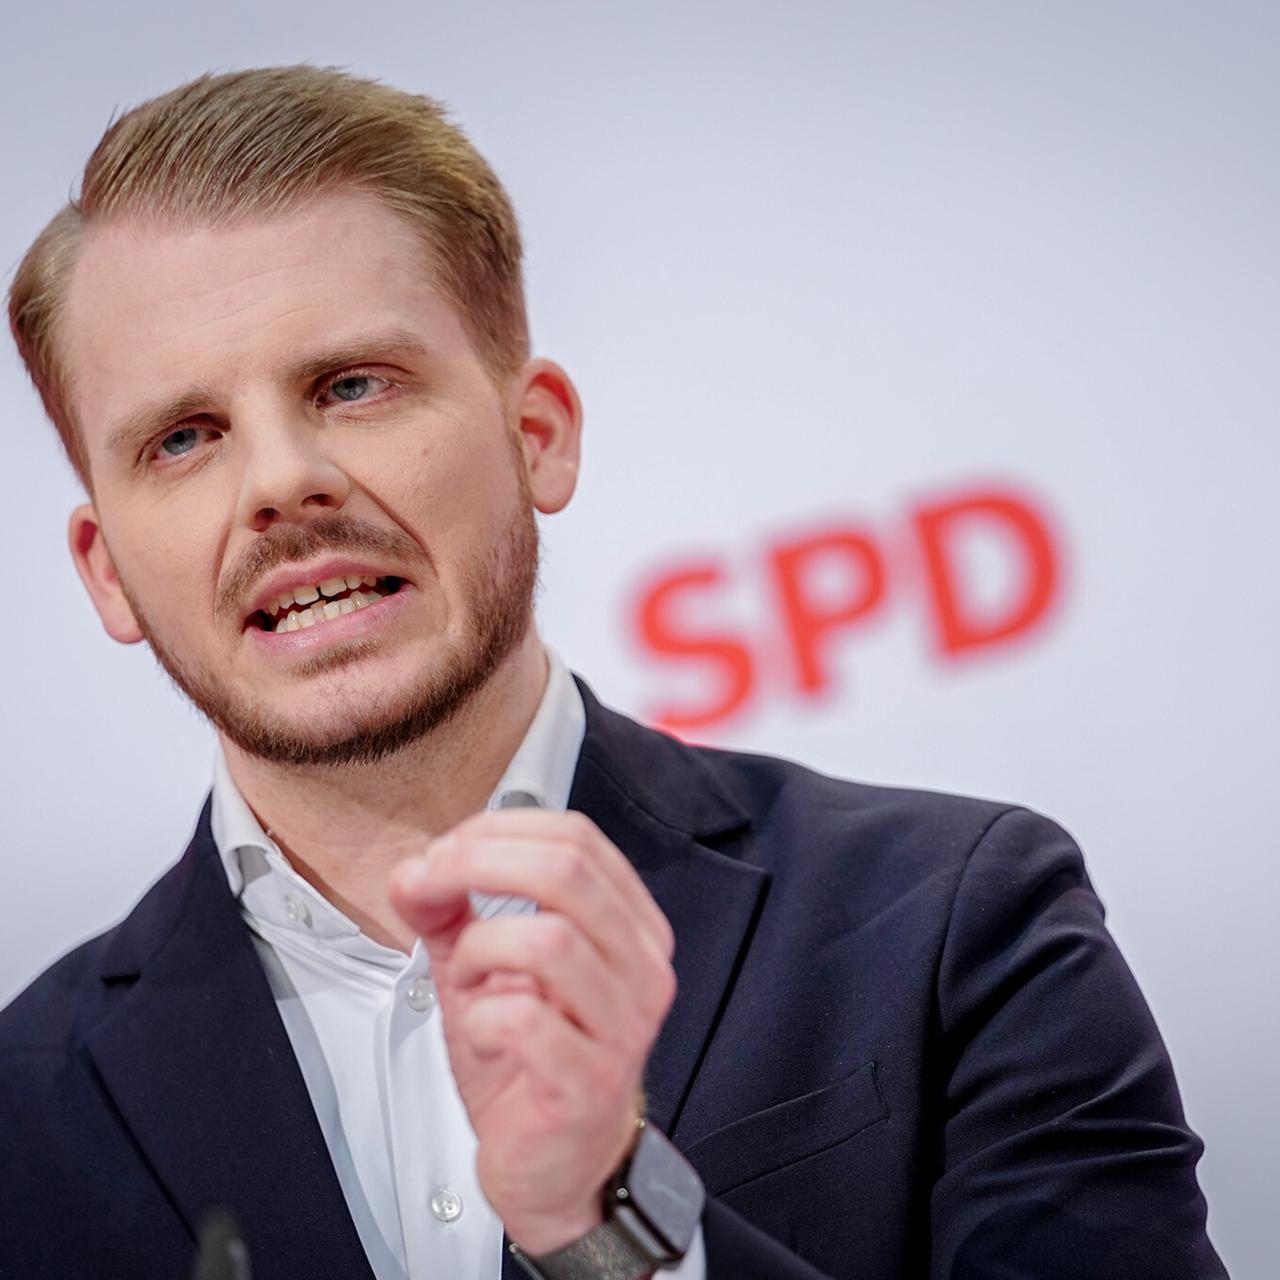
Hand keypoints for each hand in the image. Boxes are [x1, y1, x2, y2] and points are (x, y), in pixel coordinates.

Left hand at [387, 809, 676, 1253]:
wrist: (556, 1165)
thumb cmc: (532, 1061)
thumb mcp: (486, 968)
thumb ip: (449, 911)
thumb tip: (412, 870)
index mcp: (628, 924)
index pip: (576, 837)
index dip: (498, 829)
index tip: (444, 853)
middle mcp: (640, 966)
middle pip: (568, 871)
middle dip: (477, 864)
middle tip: (428, 885)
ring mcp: (623, 1026)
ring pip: (549, 940)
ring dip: (479, 949)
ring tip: (465, 979)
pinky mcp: (589, 1083)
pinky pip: (524, 1020)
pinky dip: (480, 1017)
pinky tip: (480, 1033)